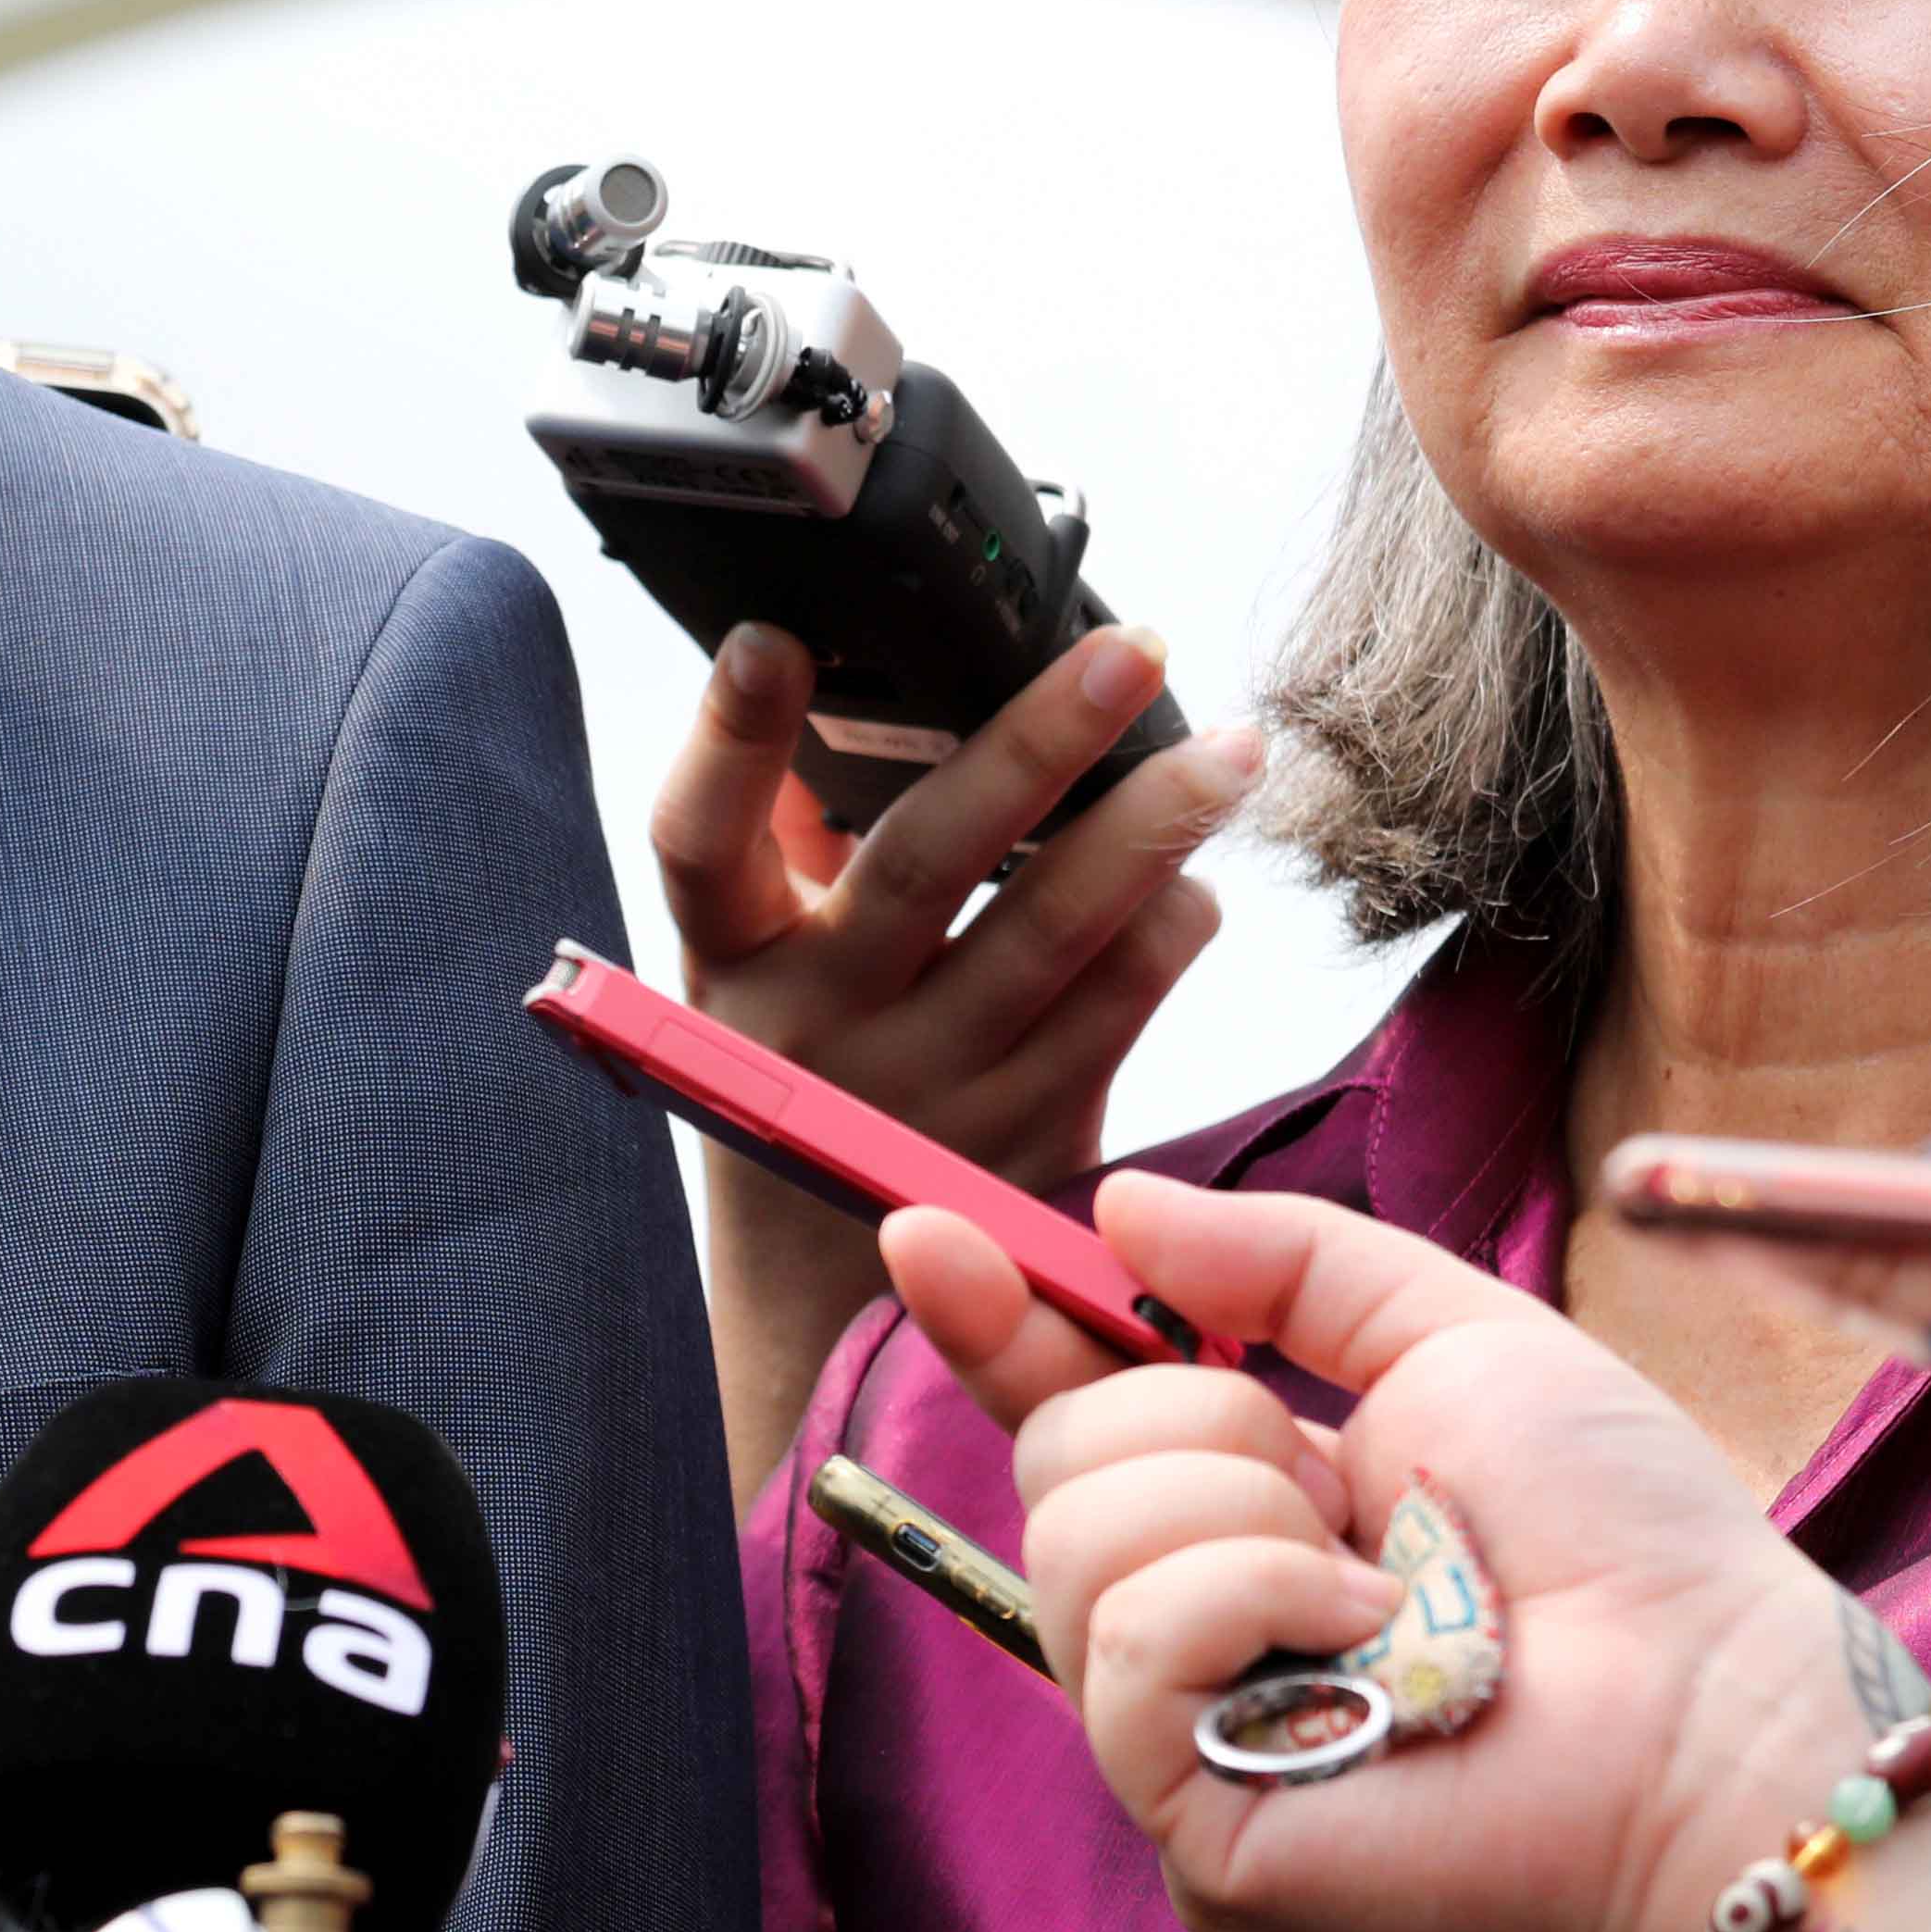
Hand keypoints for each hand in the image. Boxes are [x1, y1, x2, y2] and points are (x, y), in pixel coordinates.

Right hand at [655, 620, 1255, 1478]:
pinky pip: (1122, 1012)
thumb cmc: (798, 1070)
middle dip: (1033, 744)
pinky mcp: (1031, 1137)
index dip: (729, 739)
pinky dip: (1170, 930)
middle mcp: (823, 1025)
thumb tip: (851, 678)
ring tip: (1230, 751)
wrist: (830, 1293)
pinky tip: (1201, 872)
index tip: (774, 637)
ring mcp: (934, 1089)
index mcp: (733, 960)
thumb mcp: (756, 960)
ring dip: (1155, 830)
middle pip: (924, 866)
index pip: (700, 840)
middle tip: (1131, 654)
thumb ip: (792, 835)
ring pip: (1056, 936)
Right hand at [881, 1175, 1873, 1931]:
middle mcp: (1205, 1613)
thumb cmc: (1629, 1547)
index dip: (990, 1318)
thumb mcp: (1457, 1337)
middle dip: (1195, 1414)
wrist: (1711, 1712)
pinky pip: (1128, 1637)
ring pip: (1077, 1535)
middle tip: (1344, 1482)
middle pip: (1057, 1454)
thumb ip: (1287, 1259)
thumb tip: (1117, 1207)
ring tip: (1378, 1589)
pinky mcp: (1189, 1810)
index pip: (1068, 1402)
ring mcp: (1188, 1719)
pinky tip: (1366, 1653)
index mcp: (1256, 1507)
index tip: (925, 1227)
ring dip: (1244, 1514)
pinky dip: (1253, 1603)